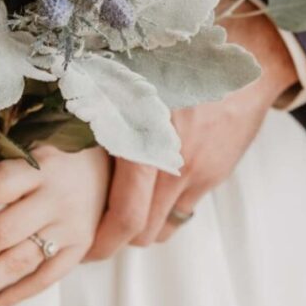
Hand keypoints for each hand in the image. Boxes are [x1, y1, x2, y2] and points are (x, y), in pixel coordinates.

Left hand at [0, 145, 110, 305]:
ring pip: (20, 261)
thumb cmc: (61, 154)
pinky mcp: (81, 248)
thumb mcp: (34, 146)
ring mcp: (71, 227)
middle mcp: (57, 198)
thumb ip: (1, 165)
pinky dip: (17, 293)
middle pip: (2, 231)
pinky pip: (47, 278)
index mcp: (41, 166)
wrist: (115, 163)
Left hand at [87, 13, 297, 258]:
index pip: (126, 214)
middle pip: (143, 231)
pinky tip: (154, 190)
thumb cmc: (176, 58)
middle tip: (94, 234)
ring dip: (143, 227)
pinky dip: (166, 209)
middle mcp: (174, 162)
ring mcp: (198, 170)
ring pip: (165, 225)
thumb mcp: (132, 81)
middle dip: (117, 240)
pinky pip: (185, 208)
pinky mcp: (216, 172)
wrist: (244, 55)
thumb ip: (102, 115)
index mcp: (146, 138)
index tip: (82, 249)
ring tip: (123, 214)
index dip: (102, 242)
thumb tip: (61, 141)